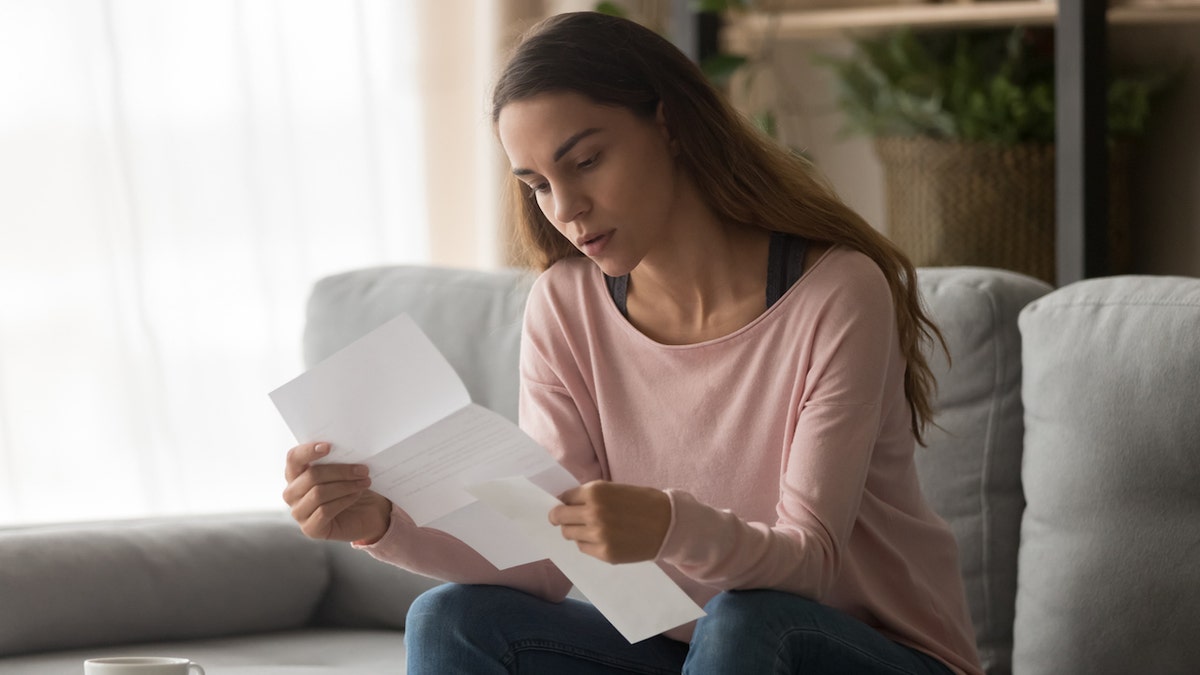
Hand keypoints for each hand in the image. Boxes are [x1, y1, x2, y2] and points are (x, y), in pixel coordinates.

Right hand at [282, 442, 391, 544]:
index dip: (308, 451)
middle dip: (340, 471)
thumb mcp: (343, 470)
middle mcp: (292, 493)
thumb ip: (337, 459)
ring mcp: (298, 512)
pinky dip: (344, 500)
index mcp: (295, 474)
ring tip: (364, 481)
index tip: (329, 446)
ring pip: (319, 493)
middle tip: (363, 469)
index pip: (294, 458)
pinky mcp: (310, 529)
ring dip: (346, 486)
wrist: (366, 513)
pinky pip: (325, 510)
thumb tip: (345, 448)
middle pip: (311, 476)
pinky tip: (356, 495)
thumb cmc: (351, 487)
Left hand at [548, 481, 670, 563]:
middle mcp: (593, 513)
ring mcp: (598, 535)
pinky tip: (602, 538)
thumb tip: (565, 503)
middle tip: (566, 519)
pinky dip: (588, 543)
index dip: (566, 502)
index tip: (567, 505)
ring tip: (591, 528)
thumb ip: (591, 495)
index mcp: (595, 492)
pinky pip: (583, 548)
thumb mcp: (615, 489)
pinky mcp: (605, 553)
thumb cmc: (643, 502)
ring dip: (576, 531)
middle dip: (561, 518)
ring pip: (569, 534)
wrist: (669, 524)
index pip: (564, 498)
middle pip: (560, 518)